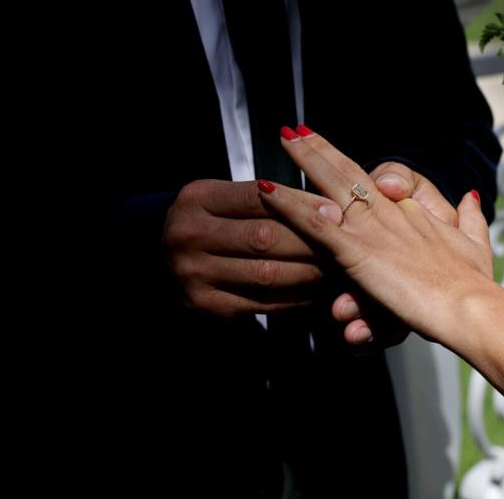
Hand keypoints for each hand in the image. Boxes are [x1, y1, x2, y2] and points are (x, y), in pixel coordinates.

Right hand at [162, 179, 338, 315]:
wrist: (159, 265)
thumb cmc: (206, 225)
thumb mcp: (220, 200)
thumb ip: (262, 199)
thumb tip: (326, 207)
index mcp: (196, 199)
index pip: (258, 197)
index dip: (300, 204)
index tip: (333, 210)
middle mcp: (190, 235)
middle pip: (265, 237)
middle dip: (311, 240)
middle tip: (344, 242)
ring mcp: (195, 274)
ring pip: (267, 274)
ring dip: (308, 272)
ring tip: (335, 267)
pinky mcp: (207, 306)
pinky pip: (262, 303)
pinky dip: (294, 297)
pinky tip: (313, 290)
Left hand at [255, 128, 494, 342]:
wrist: (471, 305)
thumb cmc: (474, 283)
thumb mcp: (475, 244)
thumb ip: (470, 219)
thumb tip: (470, 196)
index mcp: (410, 212)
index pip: (372, 179)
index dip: (350, 163)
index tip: (329, 148)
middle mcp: (388, 212)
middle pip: (348, 172)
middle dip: (320, 150)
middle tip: (294, 130)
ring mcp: (371, 229)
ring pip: (331, 186)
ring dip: (304, 161)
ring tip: (282, 141)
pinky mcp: (358, 252)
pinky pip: (316, 223)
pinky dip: (290, 206)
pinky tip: (268, 191)